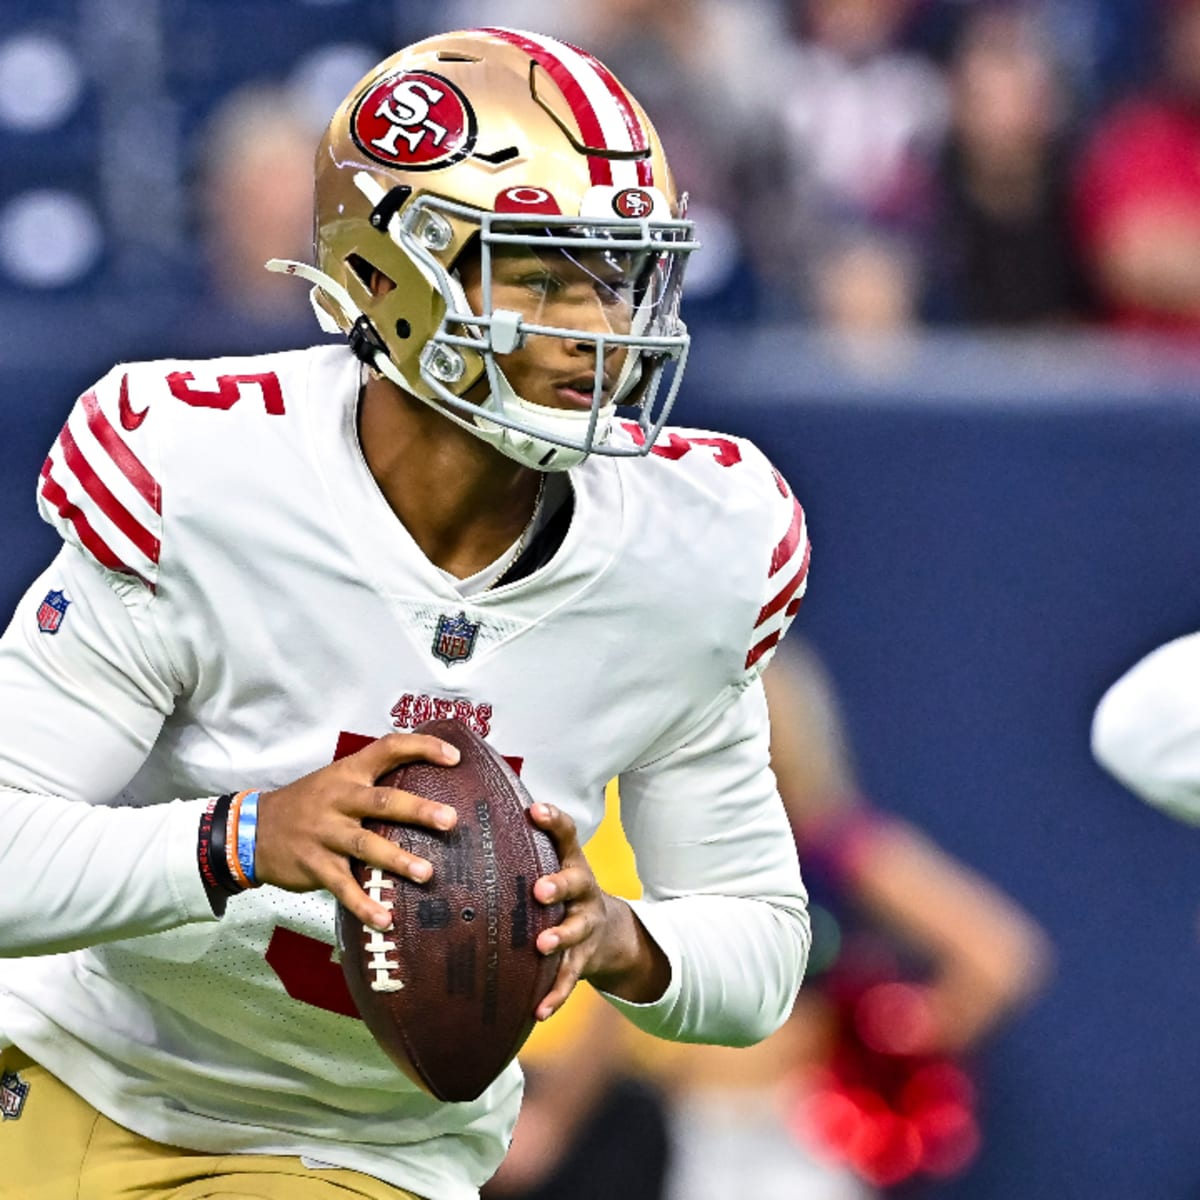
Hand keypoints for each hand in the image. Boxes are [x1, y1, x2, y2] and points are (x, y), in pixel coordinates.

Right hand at [254, 733, 459, 930]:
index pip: (388, 749)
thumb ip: (373, 783)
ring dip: (398, 860)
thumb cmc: (307, 805)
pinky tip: (385, 919)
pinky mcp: (315, 866)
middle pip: (383, 801)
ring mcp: (326, 834)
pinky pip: (343, 887)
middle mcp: (339, 800)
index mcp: (348, 774)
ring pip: (366, 845)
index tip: (454, 757)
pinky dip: (364, 905)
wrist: (251, 831)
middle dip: (418, 811)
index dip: (421, 748)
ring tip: (427, 874)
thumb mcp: (335, 780)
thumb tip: (426, 789)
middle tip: (450, 820)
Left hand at [529, 802, 669, 1018]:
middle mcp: (583, 891)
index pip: (566, 835)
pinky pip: (570, 979)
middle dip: (558, 885)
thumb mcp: (551, 865)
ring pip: (576, 931)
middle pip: (575, 884)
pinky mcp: (583, 959)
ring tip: (542, 945)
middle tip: (539, 890)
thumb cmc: (558, 891)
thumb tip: (462, 819)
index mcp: (571, 862)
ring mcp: (586, 926)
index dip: (553, 820)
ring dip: (560, 938)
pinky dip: (555, 996)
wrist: (609, 933)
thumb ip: (520, 847)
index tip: (534, 809)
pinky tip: (538, 1012)